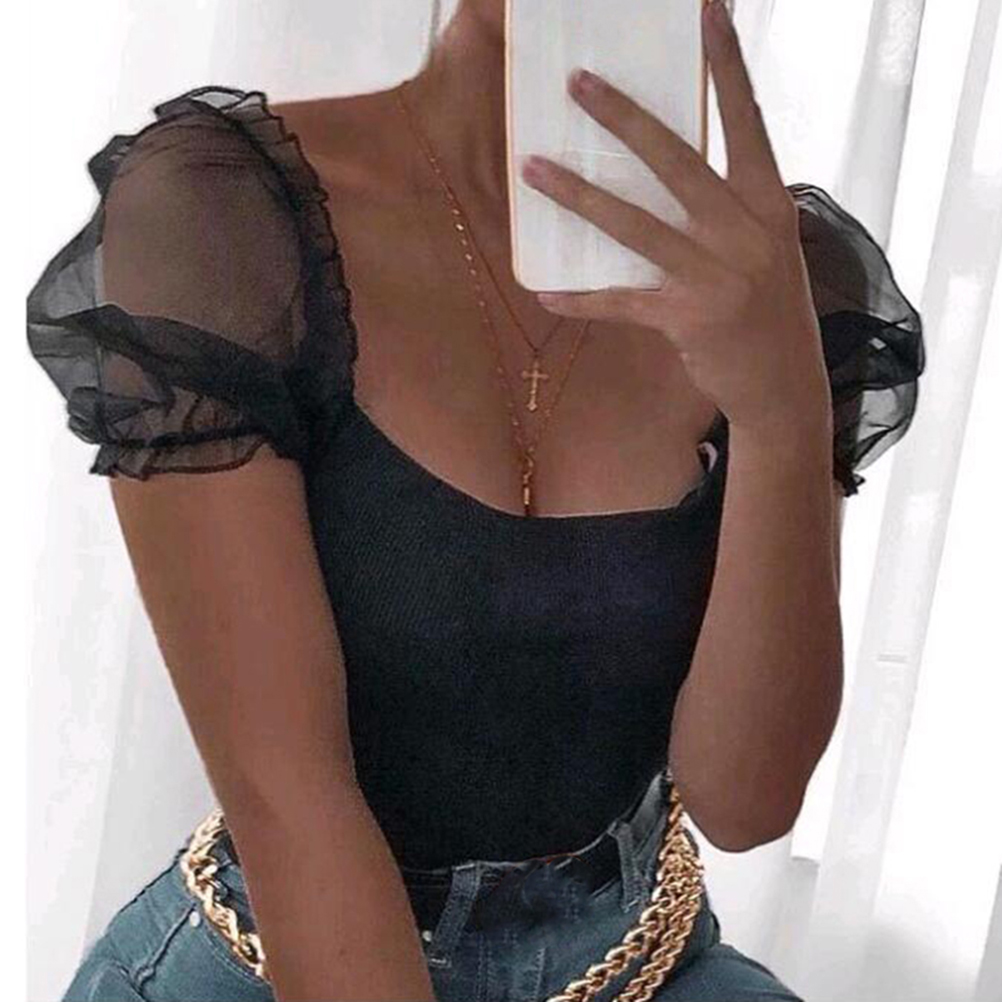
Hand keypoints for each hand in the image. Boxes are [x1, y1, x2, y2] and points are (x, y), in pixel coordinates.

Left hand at [519, 0, 831, 436]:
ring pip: (636, 225)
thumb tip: (666, 166)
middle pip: (677, 161)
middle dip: (624, 118)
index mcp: (769, 203)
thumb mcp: (764, 245)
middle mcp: (747, 231)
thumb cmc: (768, 308)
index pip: (747, 121)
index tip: (706, 10)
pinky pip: (623, 302)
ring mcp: (717, 276)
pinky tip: (544, 292)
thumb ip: (727, 205)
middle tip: (576, 81)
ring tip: (532, 168)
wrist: (785, 384)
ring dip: (579, 195)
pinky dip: (583, 298)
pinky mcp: (688, 319)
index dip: (726, 65)